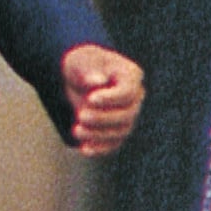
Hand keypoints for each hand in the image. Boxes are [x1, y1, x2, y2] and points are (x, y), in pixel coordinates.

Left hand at [61, 44, 145, 158]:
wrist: (76, 75)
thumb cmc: (81, 64)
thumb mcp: (80, 61)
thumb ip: (88, 70)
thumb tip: (97, 82)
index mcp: (131, 75)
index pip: (128, 92)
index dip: (111, 98)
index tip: (90, 98)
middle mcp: (135, 97)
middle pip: (127, 114)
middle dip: (103, 118)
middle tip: (80, 115)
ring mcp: (127, 114)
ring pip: (121, 131)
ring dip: (99, 135)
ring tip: (76, 131)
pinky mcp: (116, 128)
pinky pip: (114, 143)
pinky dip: (100, 148)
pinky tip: (84, 149)